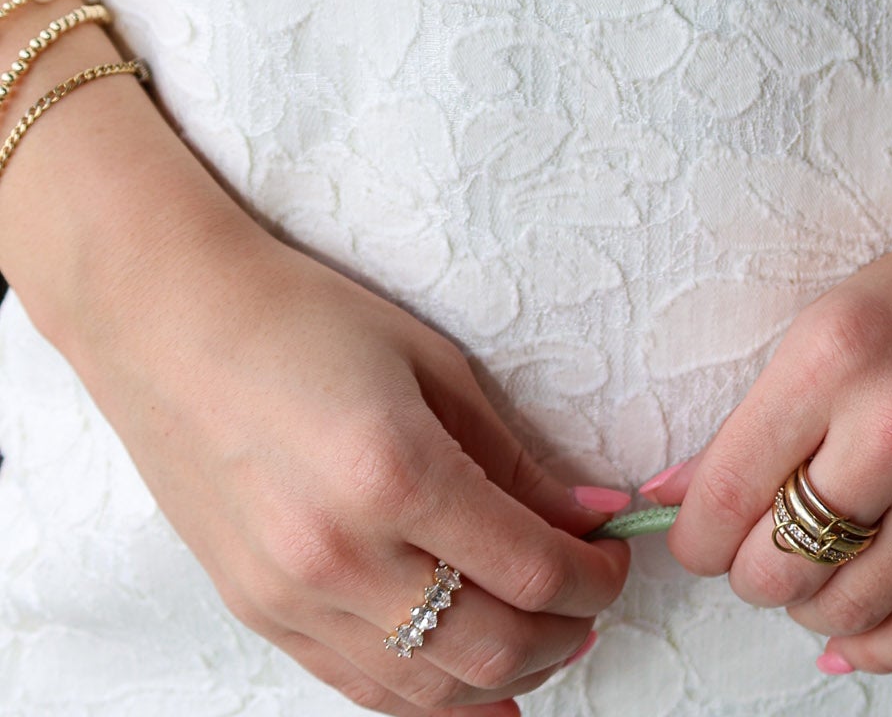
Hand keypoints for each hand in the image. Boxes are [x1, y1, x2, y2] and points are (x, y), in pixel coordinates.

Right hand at [64, 208, 630, 713]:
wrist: (171, 322)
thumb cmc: (303, 318)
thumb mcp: (431, 362)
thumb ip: (511, 454)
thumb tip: (588, 514)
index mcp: (395, 473)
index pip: (530, 569)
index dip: (593, 578)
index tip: (613, 560)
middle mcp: (342, 552)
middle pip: (491, 646)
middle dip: (564, 634)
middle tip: (591, 602)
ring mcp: (293, 596)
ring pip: (429, 691)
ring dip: (507, 678)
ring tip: (544, 638)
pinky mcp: (260, 614)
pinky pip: (363, 688)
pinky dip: (431, 700)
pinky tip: (478, 690)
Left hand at [647, 59, 891, 676]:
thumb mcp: (839, 315)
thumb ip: (767, 411)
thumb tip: (682, 489)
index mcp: (834, 353)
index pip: (726, 491)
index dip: (694, 533)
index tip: (695, 531)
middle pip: (777, 563)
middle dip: (749, 571)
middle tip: (755, 550)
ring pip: (848, 607)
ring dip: (809, 607)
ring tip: (810, 577)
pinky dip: (879, 646)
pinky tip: (854, 635)